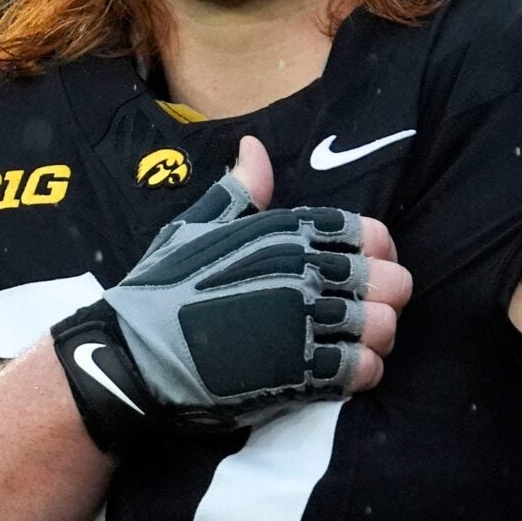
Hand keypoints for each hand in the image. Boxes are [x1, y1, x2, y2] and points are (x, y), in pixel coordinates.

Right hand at [52, 136, 413, 448]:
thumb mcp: (196, 227)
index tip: (368, 266)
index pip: (367, 234)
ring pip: (381, 328)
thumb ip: (239, 192)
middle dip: (385, 298)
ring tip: (359, 344)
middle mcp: (304, 273)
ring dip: (377, 339)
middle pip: (387, 282)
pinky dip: (363, 372)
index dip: (377, 251)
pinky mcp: (301, 374)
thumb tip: (254, 146)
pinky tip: (346, 372)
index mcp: (287, 234)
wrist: (134, 358)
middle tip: (367, 310)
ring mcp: (306, 325)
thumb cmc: (161, 289)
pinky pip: (361, 370)